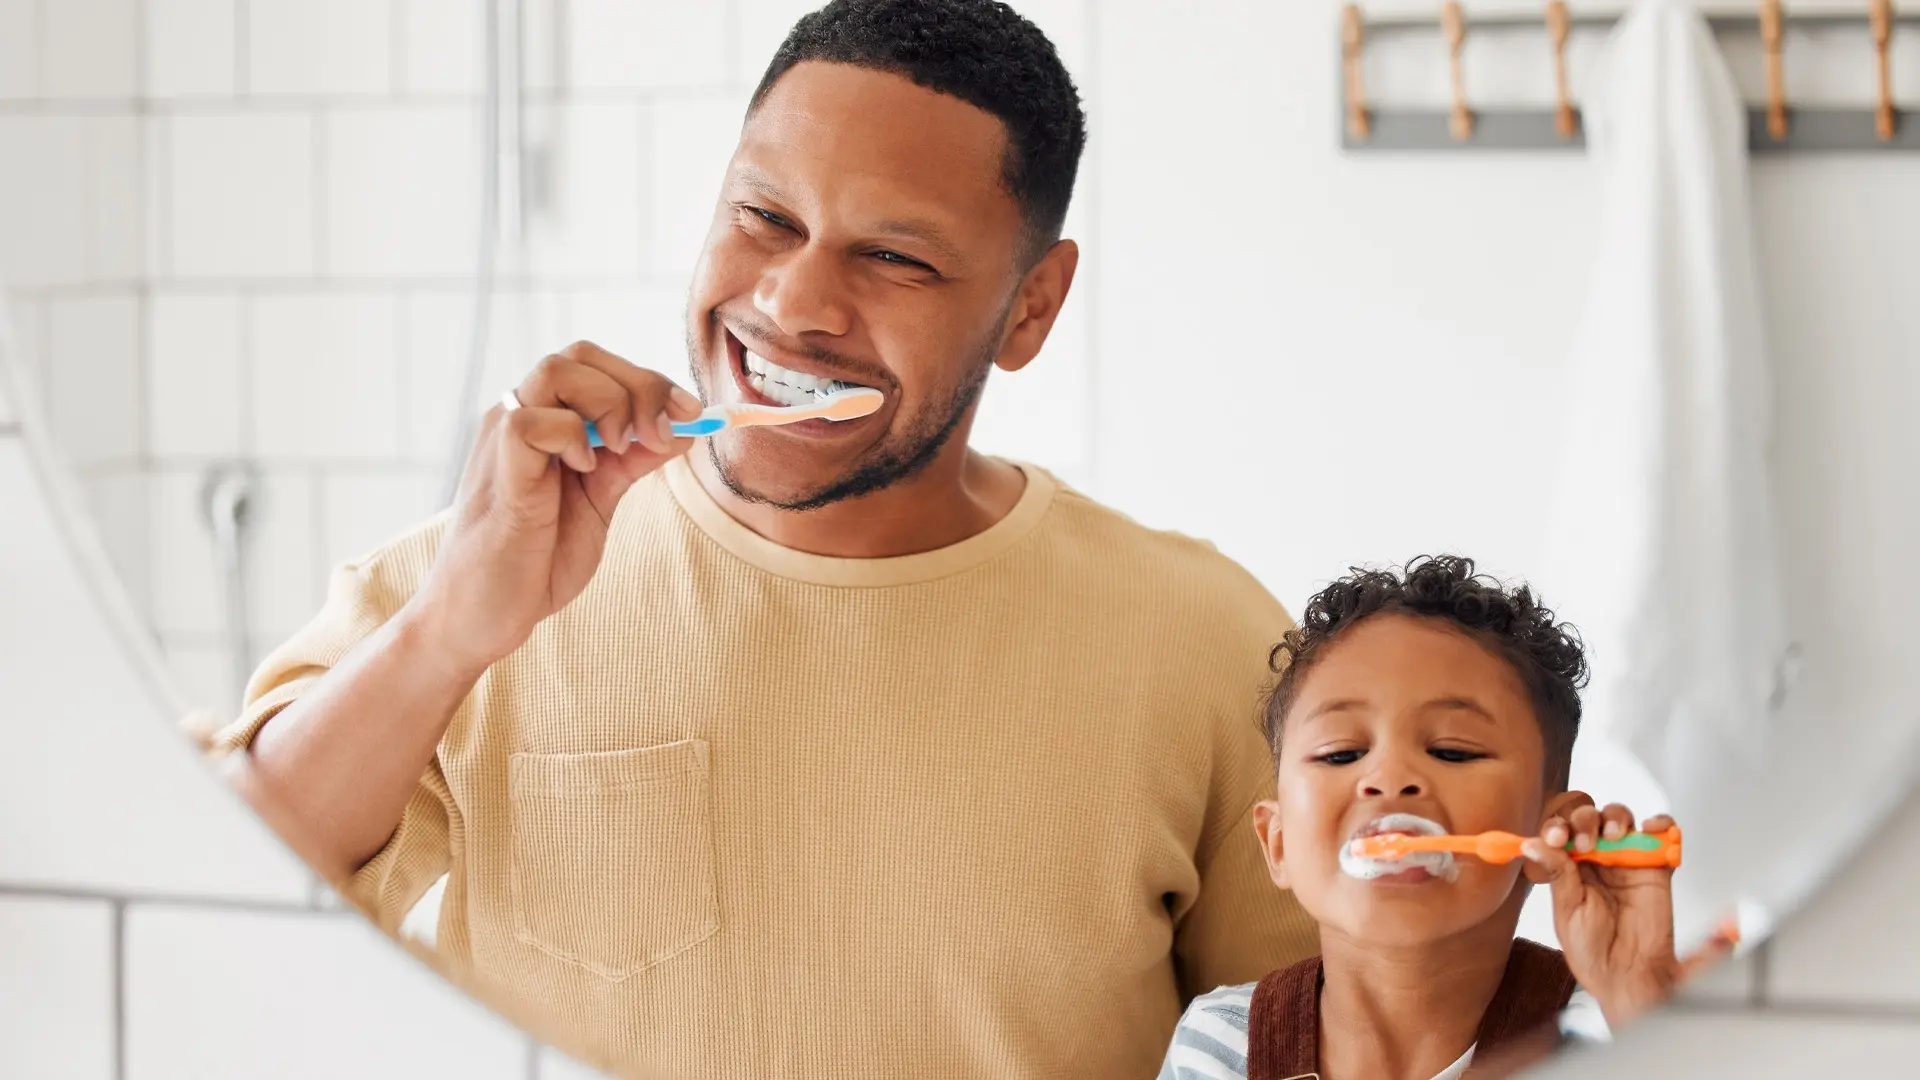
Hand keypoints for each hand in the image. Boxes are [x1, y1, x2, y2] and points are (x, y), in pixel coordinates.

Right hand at [407, 341, 702, 673]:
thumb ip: (631, 461)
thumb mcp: (600, 501)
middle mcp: (519, 417)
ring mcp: (503, 440)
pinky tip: (585, 472)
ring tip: (622, 450)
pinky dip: (571, 436)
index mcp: (545, 420)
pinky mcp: (498, 471)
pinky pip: (530, 421)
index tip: (691, 413)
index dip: (650, 380)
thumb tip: (683, 428)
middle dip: (639, 385)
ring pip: (555, 372)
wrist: (485, 616)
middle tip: (661, 433)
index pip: (597, 365)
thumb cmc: (535, 559)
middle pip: (579, 356)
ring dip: (609, 404)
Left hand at [1522, 803, 1681, 1030]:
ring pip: (1620, 819)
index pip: (1560, 832)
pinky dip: (1659, 824)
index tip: (1557, 837)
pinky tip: (1649, 829)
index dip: (1556, 827)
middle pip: (1588, 818)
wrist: (1629, 976)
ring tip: (1613, 836)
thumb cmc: (1593, 951)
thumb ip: (1557, 873)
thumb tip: (1532, 844)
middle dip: (1584, 820)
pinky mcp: (1655, 868)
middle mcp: (1595, 860)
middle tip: (1586, 842)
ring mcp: (1626, 861)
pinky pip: (1660, 835)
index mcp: (1568, 868)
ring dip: (1615, 817)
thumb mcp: (1567, 910)